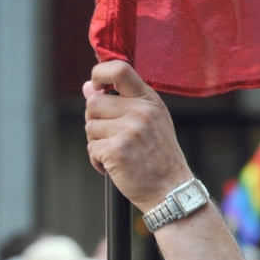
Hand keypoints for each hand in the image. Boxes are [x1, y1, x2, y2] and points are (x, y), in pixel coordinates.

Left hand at [84, 61, 193, 211]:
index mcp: (149, 101)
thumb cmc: (160, 159)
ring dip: (97, 143)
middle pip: (94, 103)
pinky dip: (98, 161)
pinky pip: (92, 148)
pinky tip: (115, 167)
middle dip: (96, 122)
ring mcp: (129, 130)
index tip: (97, 87)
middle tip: (113, 138)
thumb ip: (121, 103)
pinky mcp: (117, 150)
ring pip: (90, 127)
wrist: (172, 191)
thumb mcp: (149, 124)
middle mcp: (141, 112)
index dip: (99, 74)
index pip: (119, 69)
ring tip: (119, 155)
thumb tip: (87, 87)